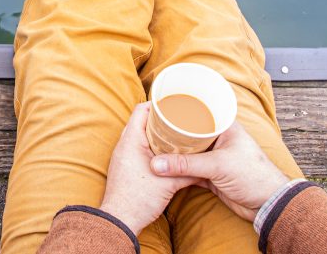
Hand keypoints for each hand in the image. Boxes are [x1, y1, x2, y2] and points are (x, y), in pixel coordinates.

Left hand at [98, 103, 197, 235]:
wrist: (120, 221)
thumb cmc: (139, 200)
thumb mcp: (170, 184)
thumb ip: (188, 172)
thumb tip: (206, 167)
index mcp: (131, 141)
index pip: (141, 110)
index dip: (158, 104)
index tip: (174, 104)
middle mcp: (124, 145)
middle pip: (142, 122)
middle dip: (160, 119)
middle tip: (179, 118)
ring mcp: (123, 156)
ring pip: (140, 136)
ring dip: (156, 133)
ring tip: (176, 133)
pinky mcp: (125, 167)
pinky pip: (138, 148)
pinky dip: (152, 146)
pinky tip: (166, 153)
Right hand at [150, 120, 289, 220]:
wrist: (268, 204)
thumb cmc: (253, 175)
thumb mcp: (218, 165)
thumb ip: (186, 165)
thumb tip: (156, 164)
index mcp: (225, 127)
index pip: (200, 111)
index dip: (183, 109)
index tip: (162, 106)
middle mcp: (219, 139)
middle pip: (191, 133)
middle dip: (173, 133)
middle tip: (152, 129)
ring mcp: (215, 157)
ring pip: (190, 152)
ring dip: (175, 153)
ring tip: (153, 147)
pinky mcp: (213, 174)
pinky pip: (191, 169)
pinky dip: (180, 169)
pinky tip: (165, 166)